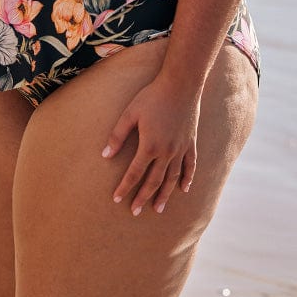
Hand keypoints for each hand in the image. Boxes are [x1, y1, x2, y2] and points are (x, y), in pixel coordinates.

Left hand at [101, 74, 199, 215]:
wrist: (180, 85)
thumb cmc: (152, 97)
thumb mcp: (130, 113)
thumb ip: (117, 135)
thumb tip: (105, 155)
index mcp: (149, 146)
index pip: (134, 173)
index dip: (125, 187)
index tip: (116, 198)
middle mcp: (166, 152)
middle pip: (154, 181)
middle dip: (143, 197)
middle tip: (135, 211)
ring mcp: (180, 149)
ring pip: (172, 178)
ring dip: (164, 194)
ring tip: (158, 209)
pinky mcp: (191, 142)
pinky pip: (190, 165)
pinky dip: (187, 178)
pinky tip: (184, 189)